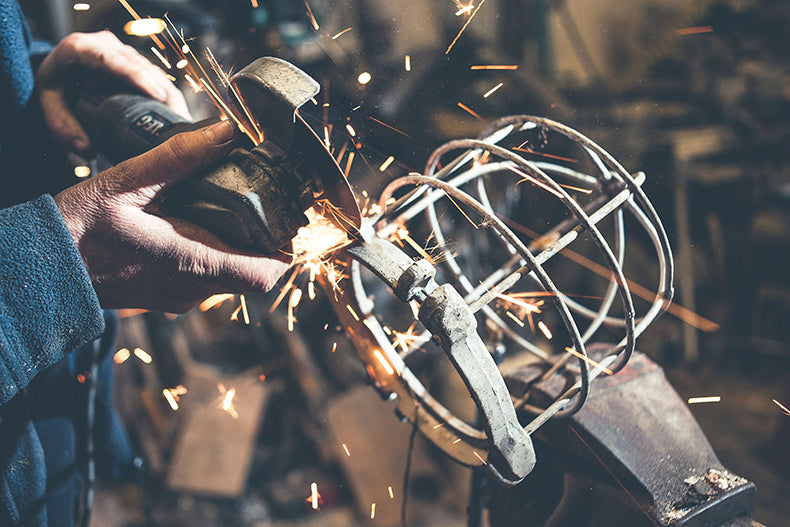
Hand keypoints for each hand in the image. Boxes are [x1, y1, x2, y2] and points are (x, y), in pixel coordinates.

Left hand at [36, 30, 190, 156]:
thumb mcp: (52, 110)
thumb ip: (66, 132)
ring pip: (154, 72)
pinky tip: (180, 118)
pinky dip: (170, 98)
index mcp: (80, 49)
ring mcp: (125, 53)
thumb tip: (86, 152)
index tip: (156, 95)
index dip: (136, 76)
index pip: (111, 60)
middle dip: (162, 92)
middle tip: (177, 118)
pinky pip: (159, 79)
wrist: (60, 76)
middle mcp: (106, 46)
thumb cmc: (56, 91)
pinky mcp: (138, 64)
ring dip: (170, 97)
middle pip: (140, 66)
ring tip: (182, 122)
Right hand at [54, 120, 291, 312]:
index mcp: (193, 262)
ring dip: (237, 248)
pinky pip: (205, 280)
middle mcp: (192, 289)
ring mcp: (179, 298)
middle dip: (262, 243)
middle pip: (253, 276)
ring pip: (230, 279)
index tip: (282, 221)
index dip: (282, 251)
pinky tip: (196, 224)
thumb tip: (226, 132)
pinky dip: (212, 255)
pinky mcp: (167, 297)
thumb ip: (180, 157)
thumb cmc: (79, 227)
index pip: (264, 274)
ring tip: (228, 208)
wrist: (44, 268)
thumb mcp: (127, 182)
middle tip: (258, 205)